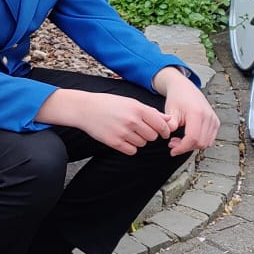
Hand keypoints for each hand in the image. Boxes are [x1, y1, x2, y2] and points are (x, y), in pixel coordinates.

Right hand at [41, 88, 173, 154]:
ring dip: (139, 140)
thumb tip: (168, 120)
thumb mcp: (131, 102)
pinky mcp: (114, 142)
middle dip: (149, 134)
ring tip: (128, 132)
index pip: (161, 125)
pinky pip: (132, 151)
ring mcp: (123, 133)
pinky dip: (130, 147)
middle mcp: (132, 121)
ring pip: (142, 144)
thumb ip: (151, 112)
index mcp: (138, 109)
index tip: (163, 132)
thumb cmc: (108, 104)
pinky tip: (123, 138)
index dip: (164, 130)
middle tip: (140, 129)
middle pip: (153, 136)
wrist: (85, 109)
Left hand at [159, 75, 219, 156]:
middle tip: (173, 144)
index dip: (182, 148)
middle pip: (200, 143)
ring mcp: (214, 119)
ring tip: (179, 140)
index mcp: (197, 113)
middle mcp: (209, 117)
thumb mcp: (170, 111)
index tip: (172, 151)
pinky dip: (199, 142)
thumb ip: (170, 124)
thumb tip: (168, 135)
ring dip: (192, 146)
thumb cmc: (177, 98)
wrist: (185, 88)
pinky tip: (188, 137)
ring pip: (206, 143)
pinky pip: (210, 139)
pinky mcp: (216, 122)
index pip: (193, 138)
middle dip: (186, 147)